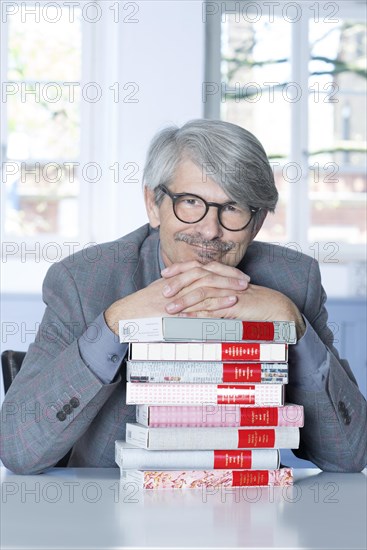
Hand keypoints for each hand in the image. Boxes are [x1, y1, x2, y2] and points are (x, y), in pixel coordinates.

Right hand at [104, 260, 249, 334]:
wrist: (127, 315)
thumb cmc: (142, 306)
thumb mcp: (161, 293)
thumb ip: (177, 290)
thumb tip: (190, 292)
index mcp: (177, 278)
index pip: (204, 269)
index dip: (221, 271)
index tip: (236, 274)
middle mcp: (179, 283)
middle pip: (208, 274)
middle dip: (229, 276)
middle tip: (245, 279)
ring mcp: (179, 295)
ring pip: (207, 287)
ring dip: (227, 287)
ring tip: (243, 289)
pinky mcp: (178, 309)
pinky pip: (200, 305)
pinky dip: (217, 304)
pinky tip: (230, 305)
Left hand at [162, 262, 304, 337]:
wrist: (272, 306)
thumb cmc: (249, 301)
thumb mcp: (227, 293)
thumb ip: (212, 293)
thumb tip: (193, 297)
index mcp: (220, 274)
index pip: (196, 266)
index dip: (179, 268)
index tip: (164, 274)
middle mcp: (223, 279)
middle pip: (196, 276)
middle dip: (177, 283)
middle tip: (163, 292)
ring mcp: (227, 291)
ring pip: (201, 292)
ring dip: (184, 300)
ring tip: (170, 309)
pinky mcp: (233, 304)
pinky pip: (212, 308)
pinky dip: (198, 313)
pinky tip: (186, 318)